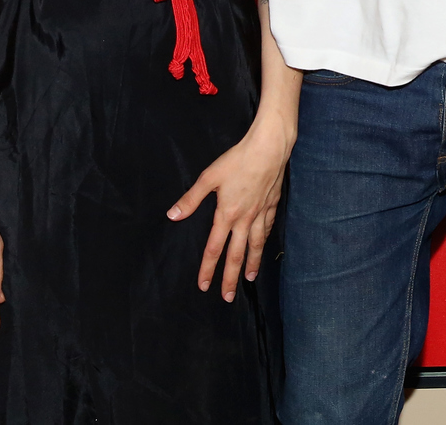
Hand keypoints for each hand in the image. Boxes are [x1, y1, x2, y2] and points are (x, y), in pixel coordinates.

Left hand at [168, 124, 293, 300]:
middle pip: (236, 254)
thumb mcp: (209, 177)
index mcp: (227, 214)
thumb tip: (173, 216)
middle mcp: (245, 219)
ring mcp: (261, 213)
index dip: (207, 269)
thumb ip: (191, 199)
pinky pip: (267, 228)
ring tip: (249, 278)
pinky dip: (264, 240)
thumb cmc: (238, 160)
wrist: (269, 148)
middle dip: (230, 278)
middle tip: (228, 297)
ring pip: (255, 245)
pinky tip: (262, 245)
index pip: (214, 248)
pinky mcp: (272, 204)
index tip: (203, 286)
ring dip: (251, 263)